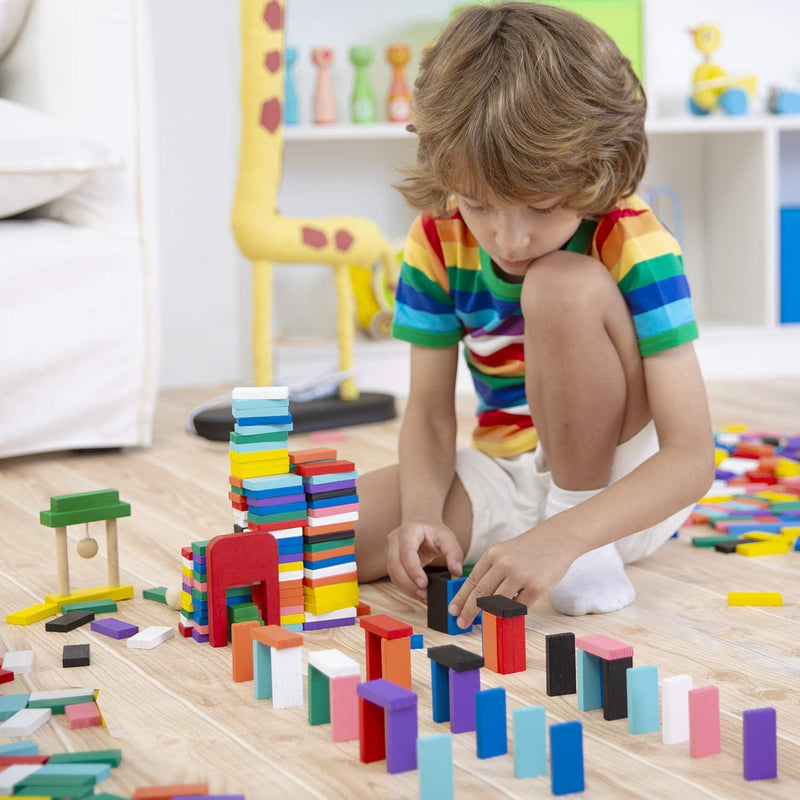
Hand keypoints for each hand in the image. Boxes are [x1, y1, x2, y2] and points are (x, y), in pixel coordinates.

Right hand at [386, 517, 463, 600]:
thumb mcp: (448, 539)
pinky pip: (394, 577)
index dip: (413, 569)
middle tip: (424, 594)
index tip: (424, 584)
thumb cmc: (435, 532)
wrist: (423, 526)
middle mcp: (396, 539)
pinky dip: (405, 588)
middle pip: (395, 565)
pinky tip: (418, 593)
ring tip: (423, 596)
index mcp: (409, 531)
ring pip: (393, 573)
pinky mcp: (391, 561)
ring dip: (407, 588)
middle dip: (408, 583)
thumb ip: (454, 554)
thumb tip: (457, 572)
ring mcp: (391, 550)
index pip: (407, 551)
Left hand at [448, 521, 576, 626]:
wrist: (557, 538)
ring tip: (483, 623)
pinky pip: (519, 606)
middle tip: (461, 622)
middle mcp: (504, 564)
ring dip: (489, 615)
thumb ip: (492, 571)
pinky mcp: (536, 587)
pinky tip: (508, 614)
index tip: (453, 610)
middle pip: (481, 594)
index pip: (472, 580)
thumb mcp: (505, 552)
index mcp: (493, 554)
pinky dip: (512, 612)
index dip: (461, 598)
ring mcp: (520, 576)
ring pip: (498, 602)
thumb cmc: (530, 548)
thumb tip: (478, 597)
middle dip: (469, 611)